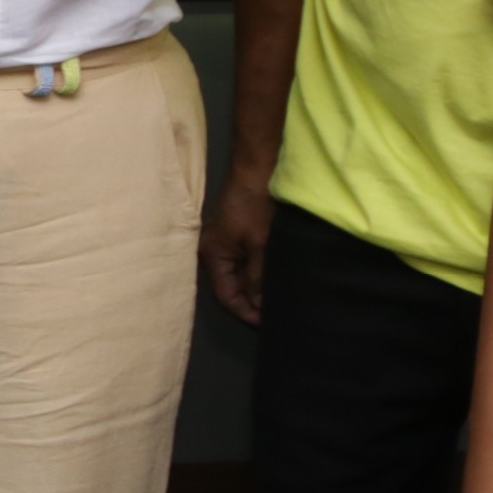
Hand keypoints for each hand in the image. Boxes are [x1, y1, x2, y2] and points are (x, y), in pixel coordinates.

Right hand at [201, 165, 274, 324]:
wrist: (259, 168)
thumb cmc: (255, 206)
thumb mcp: (259, 244)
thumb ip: (258, 277)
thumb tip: (260, 305)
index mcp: (213, 255)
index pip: (226, 295)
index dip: (246, 311)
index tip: (267, 324)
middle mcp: (215, 252)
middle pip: (232, 287)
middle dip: (253, 301)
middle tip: (276, 315)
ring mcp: (227, 243)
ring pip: (242, 275)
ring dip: (258, 287)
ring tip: (279, 300)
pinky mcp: (240, 235)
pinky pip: (248, 262)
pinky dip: (261, 272)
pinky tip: (277, 279)